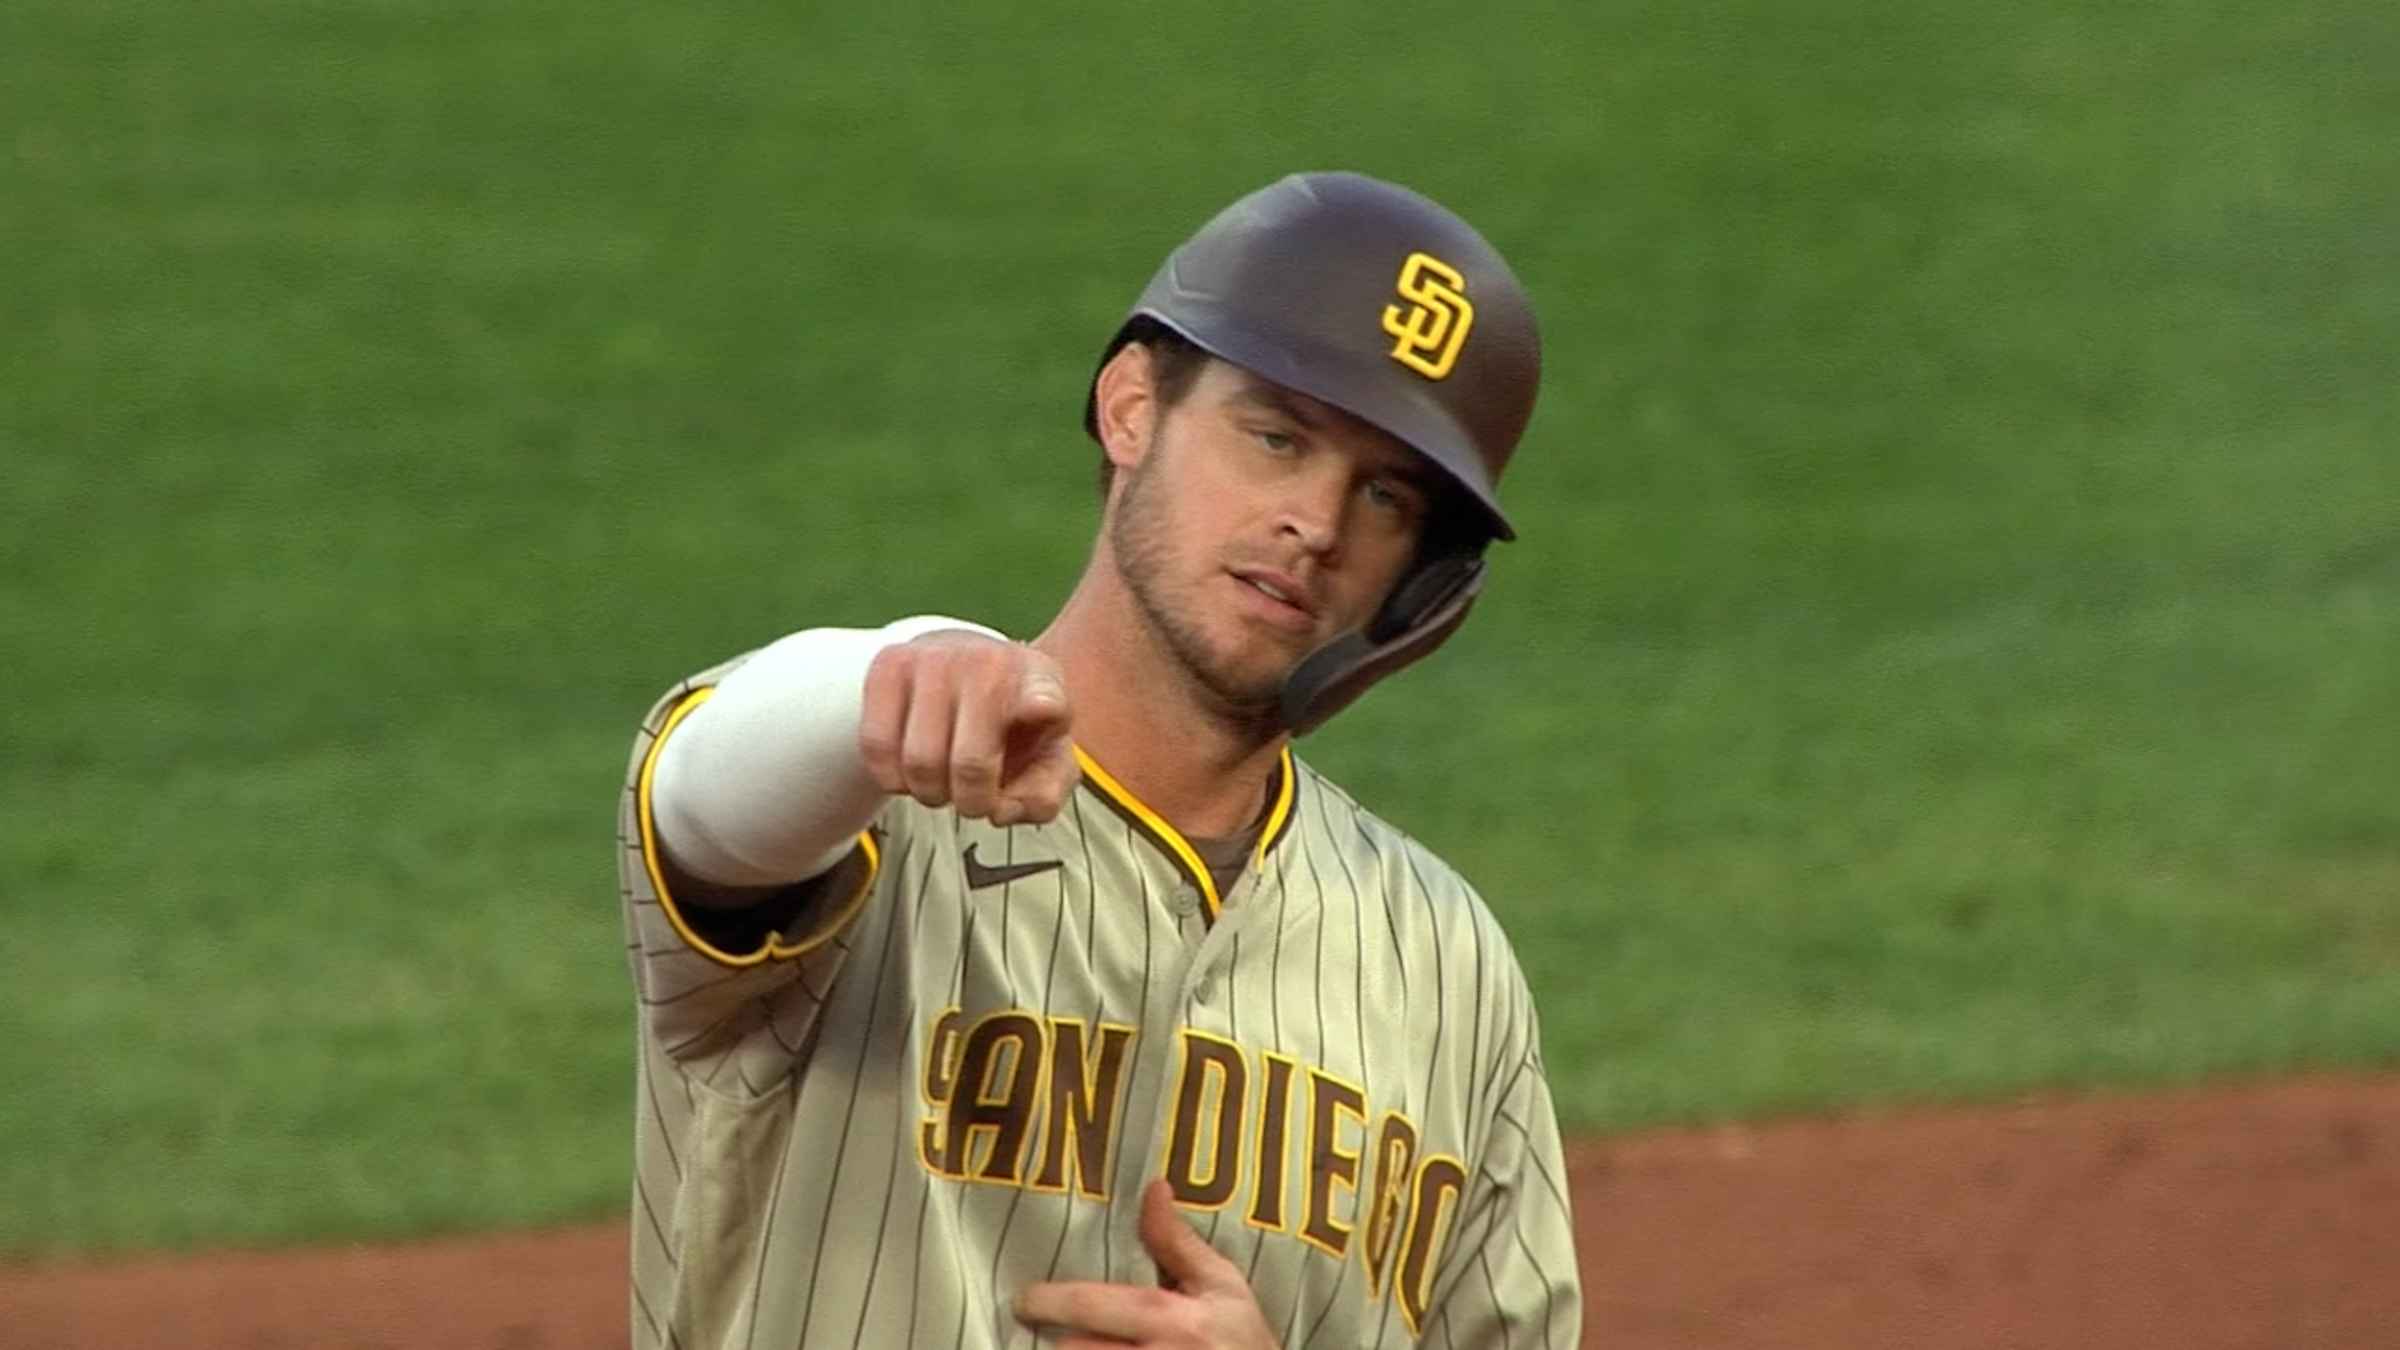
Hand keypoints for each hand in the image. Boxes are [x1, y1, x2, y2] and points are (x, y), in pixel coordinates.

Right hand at [858, 630, 1077, 825]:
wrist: (968, 668)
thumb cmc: (1011, 723)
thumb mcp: (1047, 758)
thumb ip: (1041, 796)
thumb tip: (1000, 811)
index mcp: (1038, 681)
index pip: (1043, 692)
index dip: (1042, 703)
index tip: (1042, 709)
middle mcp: (986, 661)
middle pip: (969, 764)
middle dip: (971, 802)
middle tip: (974, 799)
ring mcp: (934, 658)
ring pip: (918, 762)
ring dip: (929, 793)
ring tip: (943, 781)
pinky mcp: (889, 665)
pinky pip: (876, 746)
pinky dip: (890, 778)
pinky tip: (910, 770)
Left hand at [1014, 1180, 1279, 1348]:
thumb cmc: (1243, 1339)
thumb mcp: (1222, 1286)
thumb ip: (1178, 1243)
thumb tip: (1153, 1188)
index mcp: (1168, 1318)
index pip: (1091, 1305)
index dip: (1048, 1300)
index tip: (1023, 1299)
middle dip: (1057, 1344)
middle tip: (1047, 1334)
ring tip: (1065, 1347)